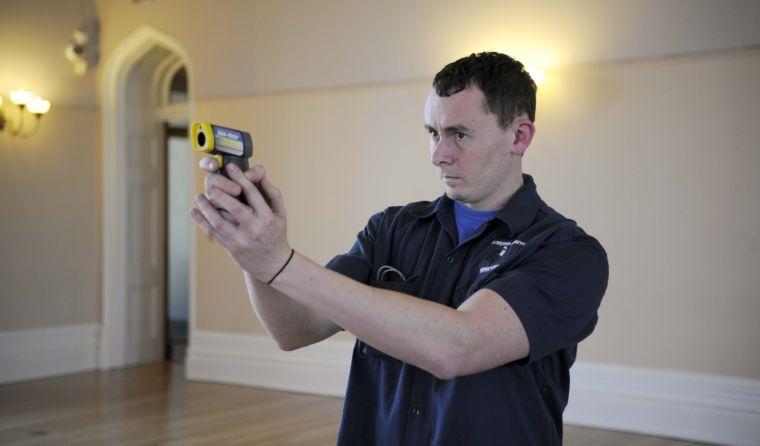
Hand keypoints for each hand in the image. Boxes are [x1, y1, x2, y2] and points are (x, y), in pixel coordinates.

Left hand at [190, 157, 291, 281]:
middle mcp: (254, 229)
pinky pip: (213, 233)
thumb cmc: (277, 235)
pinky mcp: (231, 248)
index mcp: (268, 218)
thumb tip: (262, 176)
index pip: (253, 194)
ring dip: (206, 208)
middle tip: (210, 184)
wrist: (273, 265)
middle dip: (221, 194)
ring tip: (199, 196)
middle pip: (234, 207)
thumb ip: (273, 194)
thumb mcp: (282, 215)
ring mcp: (241, 240)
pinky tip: (194, 211)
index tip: (230, 167)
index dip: (240, 178)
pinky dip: (201, 222)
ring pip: (219, 222)